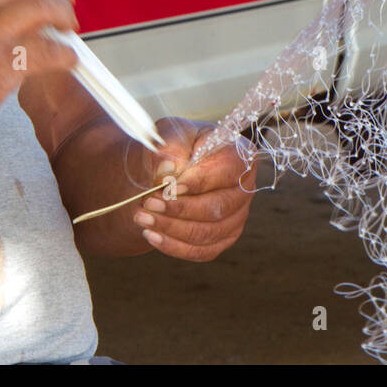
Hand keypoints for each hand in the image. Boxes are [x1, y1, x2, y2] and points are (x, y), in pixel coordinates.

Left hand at [132, 117, 255, 261]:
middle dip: (179, 209)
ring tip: (141, 218)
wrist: (165, 172)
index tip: (169, 187)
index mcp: (239, 154)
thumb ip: (168, 147)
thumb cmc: (172, 149)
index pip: (227, 171)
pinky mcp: (223, 238)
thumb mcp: (167, 135)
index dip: (199, 181)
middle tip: (148, 204)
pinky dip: (174, 245)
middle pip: (218, 207)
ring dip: (171, 228)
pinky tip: (151, 235)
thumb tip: (168, 170)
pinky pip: (202, 251)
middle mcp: (245, 187)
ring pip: (208, 232)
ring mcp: (237, 216)